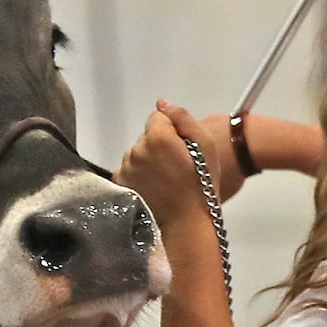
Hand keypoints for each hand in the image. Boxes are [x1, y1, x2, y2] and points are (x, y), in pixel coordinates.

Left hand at [117, 99, 224, 231]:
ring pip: (137, 153)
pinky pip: (128, 169)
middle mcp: (136, 149)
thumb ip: (183, 119)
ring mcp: (126, 167)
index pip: (158, 118)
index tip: (182, 149)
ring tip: (165, 179)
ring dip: (148, 160)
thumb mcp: (206, 146)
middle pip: (146, 136)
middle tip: (175, 166)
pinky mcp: (120, 183)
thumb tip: (162, 103)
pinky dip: (138, 174)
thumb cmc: (202, 184)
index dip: (172, 131)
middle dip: (159, 145)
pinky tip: (153, 186)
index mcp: (157, 136)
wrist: (186, 222)